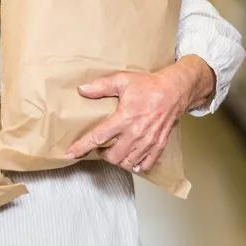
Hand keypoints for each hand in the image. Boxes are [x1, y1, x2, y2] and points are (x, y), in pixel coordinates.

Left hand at [64, 57, 213, 172]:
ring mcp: (148, 142)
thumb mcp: (123, 80)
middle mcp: (136, 133)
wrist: (175, 91)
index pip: (98, 137)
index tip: (71, 153)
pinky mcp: (159, 145)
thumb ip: (101, 86)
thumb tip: (82, 90)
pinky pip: (146, 165)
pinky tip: (131, 158)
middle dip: (103, 155)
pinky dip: (136, 165)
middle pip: (113, 157)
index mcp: (125, 118)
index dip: (82, 147)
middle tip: (101, 147)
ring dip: (118, 160)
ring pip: (128, 163)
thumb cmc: (149, 85)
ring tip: (115, 151)